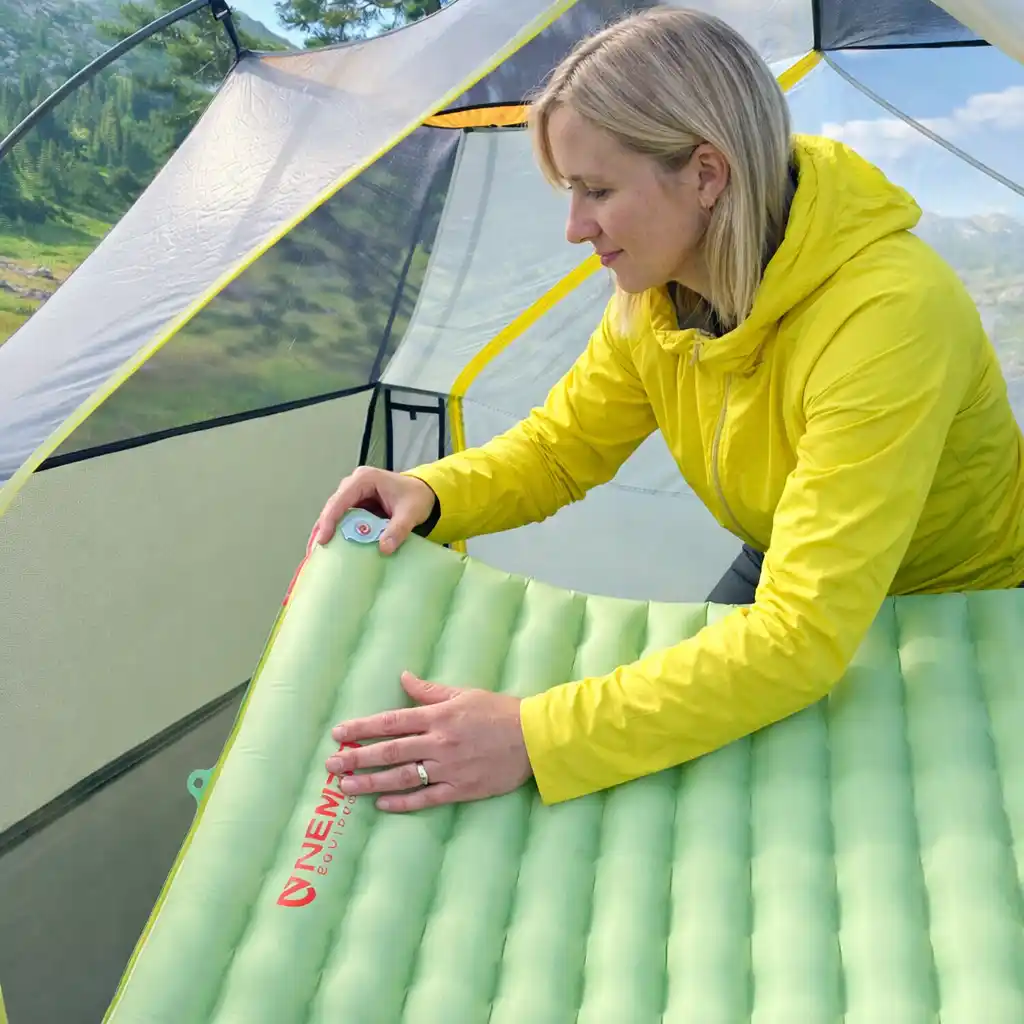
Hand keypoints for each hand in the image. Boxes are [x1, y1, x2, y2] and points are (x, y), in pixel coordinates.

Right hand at [314, 466, 435, 553]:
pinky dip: (338, 532)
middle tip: (315, 550)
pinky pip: (343, 519)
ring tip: (317, 552)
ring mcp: (353, 494)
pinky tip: (332, 548)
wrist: (423, 493)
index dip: (330, 519)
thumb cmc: (416, 497)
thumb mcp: (411, 513)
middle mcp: (354, 484)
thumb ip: (398, 530)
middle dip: (323, 527)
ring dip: (328, 531)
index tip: (323, 539)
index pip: (341, 499)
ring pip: (335, 513)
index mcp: (365, 479)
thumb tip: (383, 548)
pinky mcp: (356, 505)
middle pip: (333, 507)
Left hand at [325, 672, 532, 811]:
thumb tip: (403, 676)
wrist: (534, 738)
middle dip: (356, 758)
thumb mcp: (463, 693)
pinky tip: (381, 804)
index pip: (390, 722)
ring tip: (346, 787)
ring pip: (402, 777)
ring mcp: (449, 768)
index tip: (338, 734)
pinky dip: (402, 802)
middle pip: (389, 752)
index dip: (362, 728)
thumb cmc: (500, 711)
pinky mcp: (461, 789)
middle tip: (331, 766)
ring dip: (371, 782)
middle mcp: (438, 742)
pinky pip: (426, 799)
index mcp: (438, 716)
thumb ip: (430, 690)